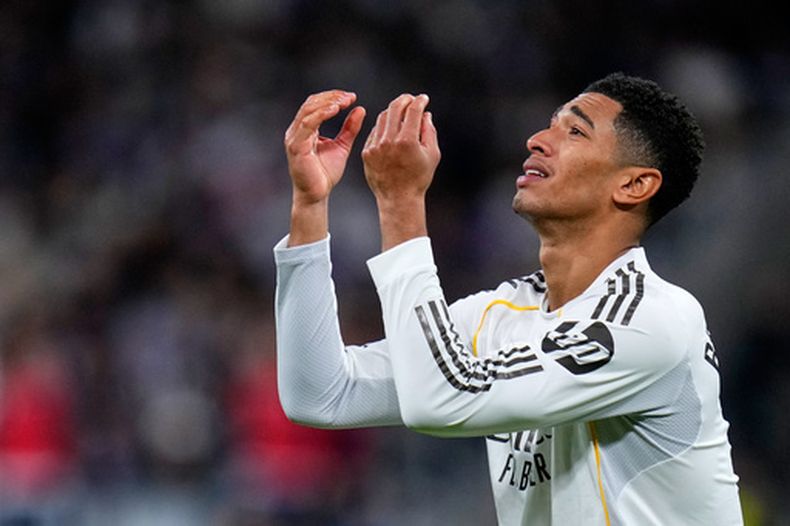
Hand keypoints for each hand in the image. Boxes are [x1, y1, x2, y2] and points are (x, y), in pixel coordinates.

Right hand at [284, 90, 365, 205]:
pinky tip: (335, 110)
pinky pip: (307, 124)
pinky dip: (322, 114)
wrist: (317, 194)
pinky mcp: (296, 146)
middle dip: (331, 97)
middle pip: (311, 103)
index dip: (333, 96)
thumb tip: (360, 108)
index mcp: (305, 129)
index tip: (352, 97)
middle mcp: (296, 130)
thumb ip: (350, 128)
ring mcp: (294, 138)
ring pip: (308, 111)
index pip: (316, 104)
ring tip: (344, 102)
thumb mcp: (342, 146)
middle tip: (349, 97)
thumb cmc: (326, 173)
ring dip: (327, 103)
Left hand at [362, 93, 439, 202]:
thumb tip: (425, 114)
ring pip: (383, 118)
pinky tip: (391, 129)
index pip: (413, 110)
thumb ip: (429, 131)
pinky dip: (384, 127)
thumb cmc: (419, 178)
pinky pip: (375, 132)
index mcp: (408, 141)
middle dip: (405, 100)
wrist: (398, 199)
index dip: (420, 101)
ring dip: (393, 111)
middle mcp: (389, 141)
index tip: (423, 99)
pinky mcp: (367, 152)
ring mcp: (375, 146)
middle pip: (395, 108)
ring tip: (402, 112)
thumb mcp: (432, 155)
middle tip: (411, 99)